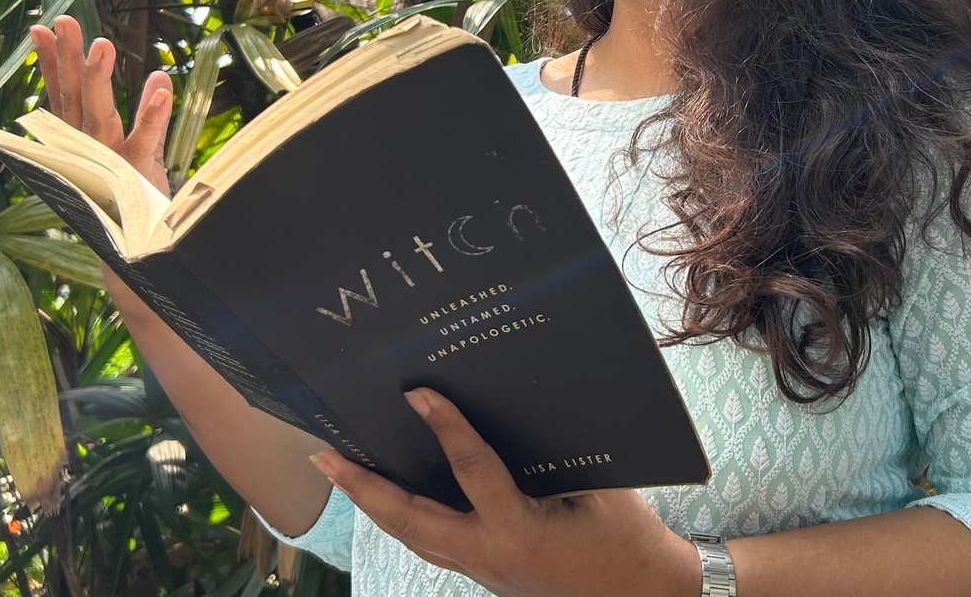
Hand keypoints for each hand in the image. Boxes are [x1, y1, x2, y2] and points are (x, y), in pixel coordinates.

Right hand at [27, 14, 173, 193]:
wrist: (135, 256)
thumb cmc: (131, 201)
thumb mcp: (133, 152)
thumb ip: (142, 115)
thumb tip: (155, 76)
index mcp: (80, 140)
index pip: (62, 94)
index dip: (51, 62)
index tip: (42, 28)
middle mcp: (87, 148)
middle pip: (73, 97)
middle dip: (67, 58)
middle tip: (64, 21)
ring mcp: (108, 161)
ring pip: (99, 115)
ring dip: (98, 80)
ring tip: (102, 44)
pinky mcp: (136, 175)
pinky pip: (144, 141)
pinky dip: (151, 115)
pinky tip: (161, 87)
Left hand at [310, 388, 697, 596]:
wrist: (644, 594)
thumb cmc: (628, 538)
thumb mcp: (597, 487)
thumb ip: (552, 453)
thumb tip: (516, 409)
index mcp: (518, 531)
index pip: (471, 469)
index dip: (446, 426)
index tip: (419, 394)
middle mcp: (489, 556)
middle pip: (408, 520)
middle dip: (364, 486)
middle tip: (326, 455)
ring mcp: (484, 572)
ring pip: (414, 537)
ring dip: (375, 505)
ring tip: (343, 472)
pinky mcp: (488, 576)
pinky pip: (435, 545)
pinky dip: (408, 520)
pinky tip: (396, 499)